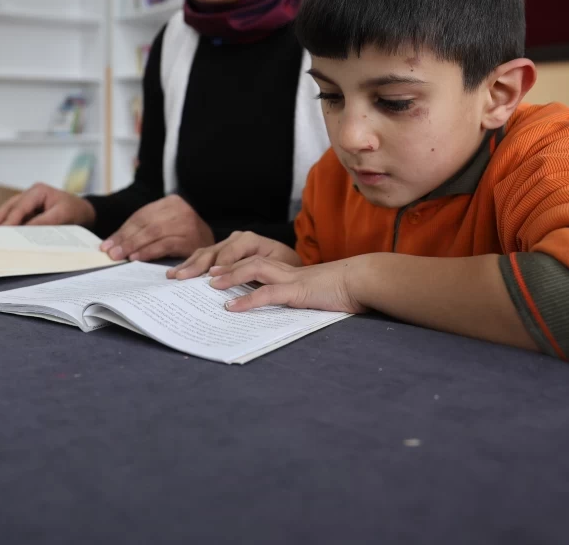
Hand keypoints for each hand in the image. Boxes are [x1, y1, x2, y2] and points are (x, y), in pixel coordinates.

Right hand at [0, 183, 95, 226]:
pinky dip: (5, 227)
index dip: (8, 222)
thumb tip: (25, 231)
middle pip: (9, 209)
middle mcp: (29, 194)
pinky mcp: (27, 211)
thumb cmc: (76, 211)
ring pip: (7, 213)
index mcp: (37, 191)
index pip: (19, 208)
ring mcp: (27, 202)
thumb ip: (44, 222)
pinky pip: (13, 219)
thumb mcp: (62, 216)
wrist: (85, 212)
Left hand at [101, 195, 213, 260]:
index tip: (107, 245)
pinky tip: (138, 258)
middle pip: (147, 224)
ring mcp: (188, 224)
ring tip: (120, 256)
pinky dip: (149, 251)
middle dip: (126, 239)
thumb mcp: (165, 227)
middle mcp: (181, 210)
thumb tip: (112, 245)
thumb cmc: (184, 238)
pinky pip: (166, 245)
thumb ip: (143, 232)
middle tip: (111, 253)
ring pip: (154, 233)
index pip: (141, 216)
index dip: (122, 231)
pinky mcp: (193, 240)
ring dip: (135, 246)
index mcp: (171, 202)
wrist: (216, 248)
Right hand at [168, 230, 299, 279]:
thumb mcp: (279, 267)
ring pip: (204, 254)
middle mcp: (235, 239)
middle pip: (212, 252)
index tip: (209, 281)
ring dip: (188, 265)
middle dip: (196, 265)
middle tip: (181, 278)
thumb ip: (259, 270)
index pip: (230, 252)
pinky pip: (203, 258)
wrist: (289, 264)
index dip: (219, 267)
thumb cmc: (286, 267)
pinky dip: (190, 266)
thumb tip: (239, 279)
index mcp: (249, 239)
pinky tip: (177, 274)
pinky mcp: (221, 253)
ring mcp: (226, 245)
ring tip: (173, 276)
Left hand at [208, 255, 369, 313]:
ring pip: (254, 269)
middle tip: (202, 275)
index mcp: (289, 271)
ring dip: (231, 276)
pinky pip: (269, 293)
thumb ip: (300, 296)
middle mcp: (287, 270)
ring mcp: (292, 278)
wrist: (365, 281)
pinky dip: (248, 300)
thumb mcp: (316, 293)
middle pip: (249, 259)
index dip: (234, 265)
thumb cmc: (345, 288)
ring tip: (211, 286)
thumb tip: (286, 306)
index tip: (214, 273)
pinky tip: (232, 307)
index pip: (256, 262)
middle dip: (224, 266)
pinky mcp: (299, 291)